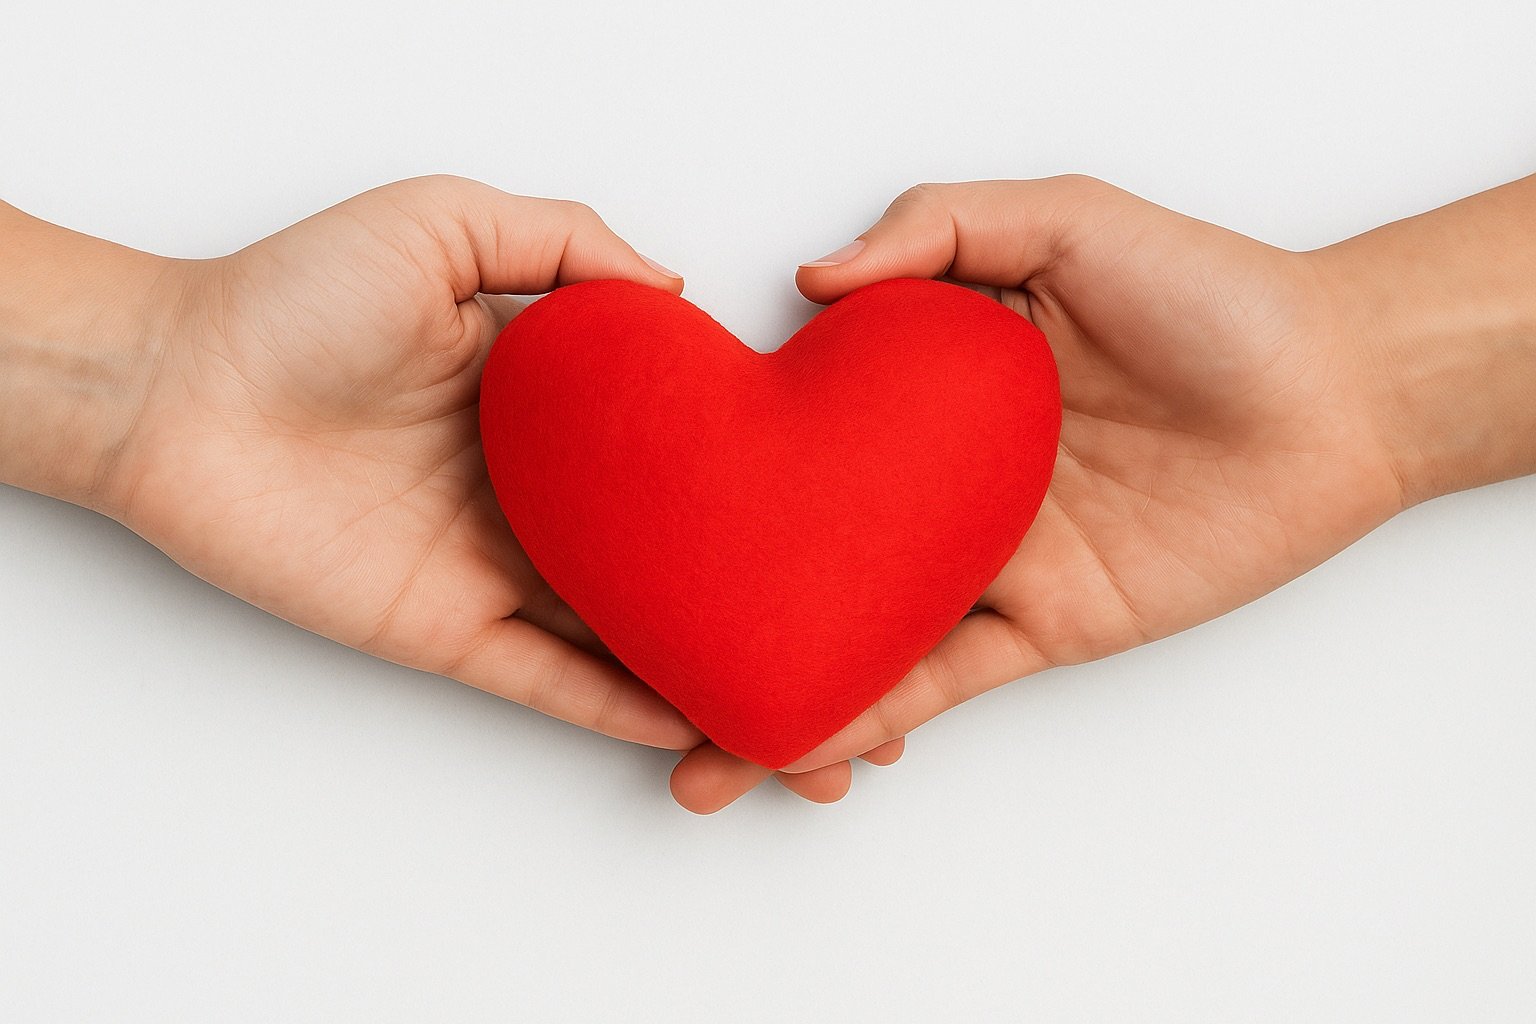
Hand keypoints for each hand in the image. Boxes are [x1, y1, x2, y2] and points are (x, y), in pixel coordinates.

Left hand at [1, 177, 883, 806]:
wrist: (173, 387)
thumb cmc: (294, 298)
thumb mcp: (447, 225)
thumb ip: (567, 248)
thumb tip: (678, 289)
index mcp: (557, 406)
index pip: (683, 452)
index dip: (761, 477)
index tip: (843, 497)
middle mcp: (545, 494)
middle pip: (676, 558)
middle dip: (763, 595)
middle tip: (856, 628)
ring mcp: (504, 567)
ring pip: (631, 633)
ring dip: (714, 666)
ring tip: (804, 702)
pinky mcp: (452, 630)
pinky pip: (555, 681)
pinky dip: (626, 703)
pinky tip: (699, 718)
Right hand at [674, 175, 1410, 802]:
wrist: (1338, 390)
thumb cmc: (1213, 295)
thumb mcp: (1066, 220)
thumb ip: (938, 231)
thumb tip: (812, 281)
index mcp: (928, 389)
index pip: (803, 432)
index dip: (726, 473)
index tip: (642, 511)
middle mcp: (940, 481)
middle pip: (813, 550)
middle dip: (730, 610)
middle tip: (645, 663)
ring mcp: (986, 558)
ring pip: (861, 631)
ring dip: (784, 687)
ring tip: (705, 749)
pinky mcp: (1044, 622)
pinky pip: (943, 673)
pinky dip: (876, 706)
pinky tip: (810, 736)